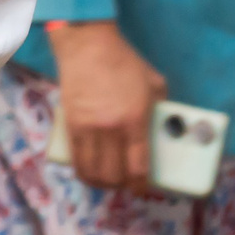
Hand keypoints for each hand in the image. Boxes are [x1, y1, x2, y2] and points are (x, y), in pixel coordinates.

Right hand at [50, 20, 164, 189]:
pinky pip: (75, 158)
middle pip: (114, 174)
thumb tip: (164, 129)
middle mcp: (111, 128)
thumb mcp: (155, 83)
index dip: (141, 185)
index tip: (143, 189)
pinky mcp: (70, 123)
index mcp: (135, 120)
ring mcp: (88, 127)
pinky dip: (83, 171)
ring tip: (107, 181)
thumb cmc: (125, 62)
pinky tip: (89, 171)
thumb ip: (161, 109)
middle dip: (122, 186)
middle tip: (126, 184)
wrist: (88, 45)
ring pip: (92, 171)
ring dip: (101, 183)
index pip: (138, 166)